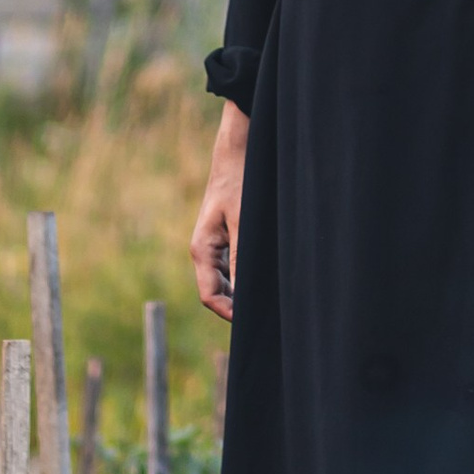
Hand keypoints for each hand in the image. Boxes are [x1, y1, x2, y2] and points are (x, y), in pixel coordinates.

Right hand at [192, 105, 247, 321]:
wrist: (239, 150)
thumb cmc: (241, 183)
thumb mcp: (245, 222)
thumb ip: (242, 259)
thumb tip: (245, 296)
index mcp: (202, 250)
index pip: (210, 296)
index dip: (230, 314)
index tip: (253, 323)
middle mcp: (205, 251)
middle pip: (218, 292)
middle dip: (238, 306)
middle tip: (268, 315)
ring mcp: (215, 244)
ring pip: (227, 280)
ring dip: (244, 291)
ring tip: (271, 297)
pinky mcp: (226, 236)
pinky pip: (233, 266)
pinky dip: (247, 275)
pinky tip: (267, 275)